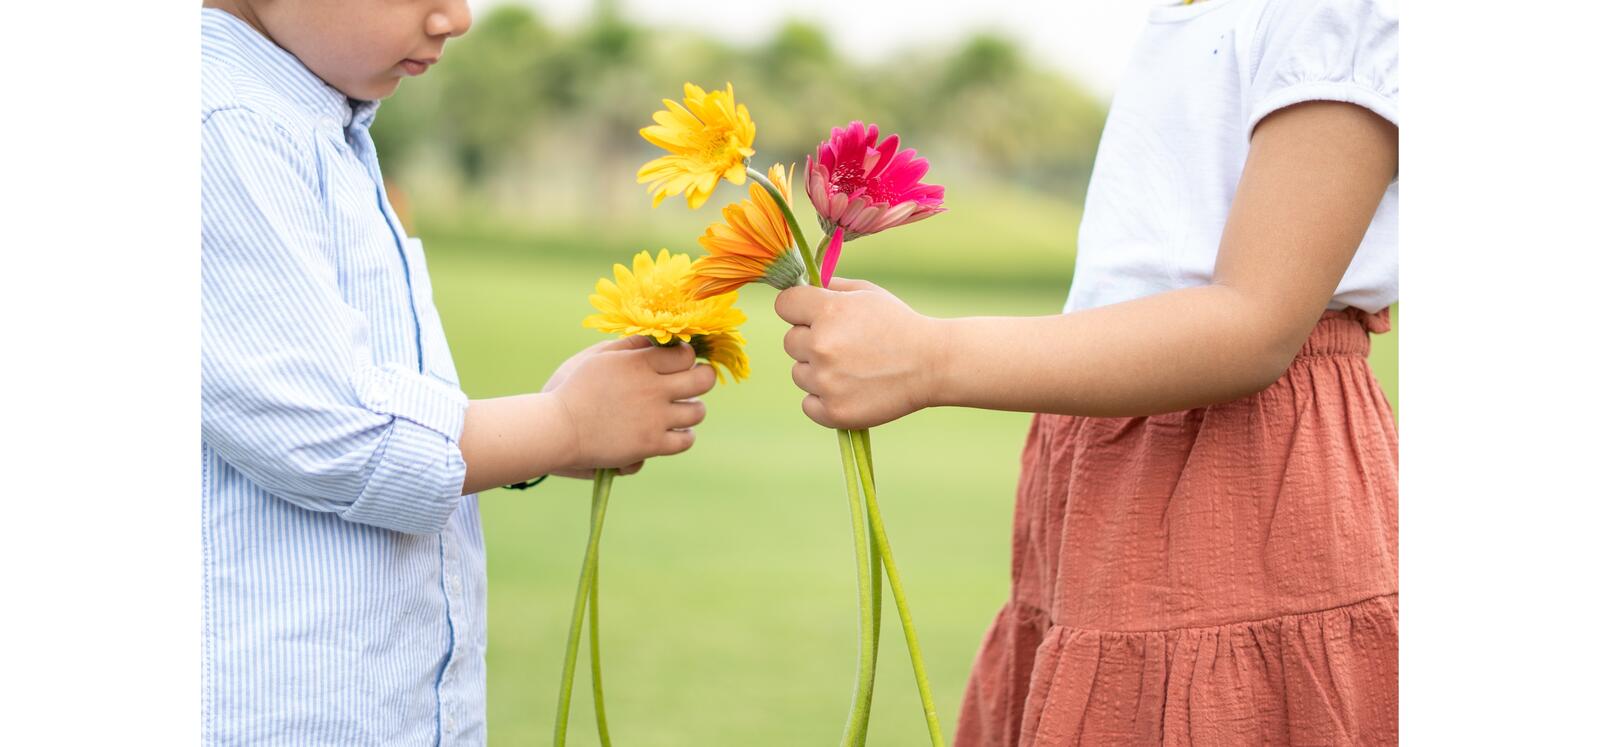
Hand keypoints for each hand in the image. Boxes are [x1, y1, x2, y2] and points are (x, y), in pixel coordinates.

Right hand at [546, 339, 716, 471]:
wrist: (557, 430)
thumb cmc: (572, 390)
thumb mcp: (598, 357)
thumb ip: (629, 346)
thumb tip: (655, 340)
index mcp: (639, 363)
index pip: (687, 354)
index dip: (687, 357)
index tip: (679, 362)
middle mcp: (653, 389)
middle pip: (703, 380)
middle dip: (702, 378)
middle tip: (694, 382)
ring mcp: (654, 418)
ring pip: (698, 412)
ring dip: (691, 409)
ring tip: (679, 409)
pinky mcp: (651, 445)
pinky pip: (685, 440)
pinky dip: (683, 436)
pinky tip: (672, 431)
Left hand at [774, 278, 941, 429]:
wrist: (932, 364)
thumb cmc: (899, 325)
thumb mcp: (867, 294)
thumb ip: (830, 287)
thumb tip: (800, 287)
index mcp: (828, 311)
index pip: (784, 305)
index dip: (798, 309)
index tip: (812, 316)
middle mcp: (821, 345)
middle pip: (790, 342)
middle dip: (811, 342)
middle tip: (846, 346)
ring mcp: (826, 381)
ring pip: (799, 373)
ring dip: (819, 372)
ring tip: (853, 369)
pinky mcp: (833, 411)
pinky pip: (808, 404)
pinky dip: (824, 400)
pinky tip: (850, 390)